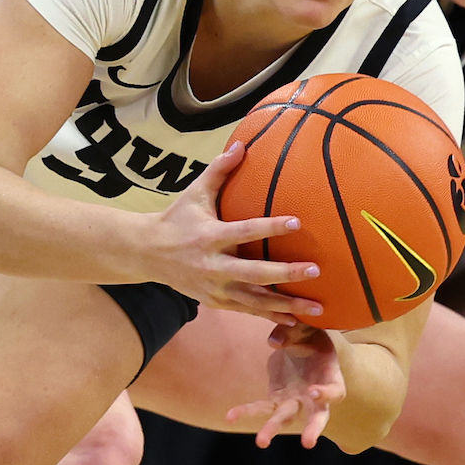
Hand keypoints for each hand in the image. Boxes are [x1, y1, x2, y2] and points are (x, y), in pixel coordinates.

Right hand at [141, 141, 323, 321]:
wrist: (148, 254)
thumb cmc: (176, 219)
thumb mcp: (194, 193)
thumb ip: (219, 170)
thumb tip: (241, 144)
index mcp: (209, 236)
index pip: (244, 231)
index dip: (270, 227)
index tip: (297, 222)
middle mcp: (213, 266)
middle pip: (254, 273)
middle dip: (286, 274)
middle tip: (315, 270)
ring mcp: (215, 289)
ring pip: (255, 300)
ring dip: (286, 304)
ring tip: (315, 307)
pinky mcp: (216, 302)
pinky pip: (247, 311)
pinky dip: (271, 316)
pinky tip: (295, 320)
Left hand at [225, 322, 344, 448]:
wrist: (300, 342)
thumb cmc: (310, 334)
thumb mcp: (306, 327)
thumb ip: (292, 333)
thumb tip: (274, 342)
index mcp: (330, 375)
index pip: (335, 391)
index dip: (326, 394)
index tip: (313, 392)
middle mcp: (315, 394)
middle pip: (317, 415)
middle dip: (313, 428)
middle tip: (308, 443)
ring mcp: (295, 400)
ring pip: (286, 418)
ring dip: (273, 429)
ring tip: (262, 442)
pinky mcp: (276, 398)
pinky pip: (261, 407)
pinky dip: (246, 411)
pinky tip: (230, 417)